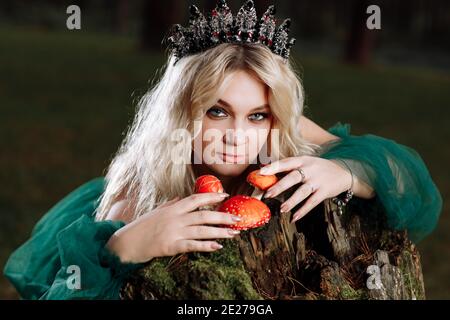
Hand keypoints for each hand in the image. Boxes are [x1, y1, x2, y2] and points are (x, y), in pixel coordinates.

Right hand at [106, 193, 240, 262]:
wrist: (126, 243)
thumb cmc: (141, 227)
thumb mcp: (156, 211)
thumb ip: (171, 204)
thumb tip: (182, 197)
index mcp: (173, 208)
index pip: (196, 199)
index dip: (212, 196)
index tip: (226, 196)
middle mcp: (175, 218)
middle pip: (204, 215)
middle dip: (223, 216)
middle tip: (237, 219)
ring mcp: (174, 232)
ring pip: (202, 230)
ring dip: (220, 232)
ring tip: (234, 234)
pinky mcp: (172, 246)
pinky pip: (193, 246)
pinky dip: (206, 246)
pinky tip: (218, 246)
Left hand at [260, 156, 351, 222]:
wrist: (344, 172)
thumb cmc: (317, 168)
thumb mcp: (306, 163)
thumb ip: (289, 167)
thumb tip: (266, 170)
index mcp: (302, 160)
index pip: (286, 163)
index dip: (273, 167)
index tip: (261, 172)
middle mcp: (310, 169)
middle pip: (293, 177)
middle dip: (280, 186)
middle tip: (268, 194)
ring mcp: (318, 180)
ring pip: (303, 191)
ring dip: (291, 201)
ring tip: (282, 209)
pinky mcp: (325, 191)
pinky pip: (312, 202)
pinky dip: (303, 210)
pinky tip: (294, 217)